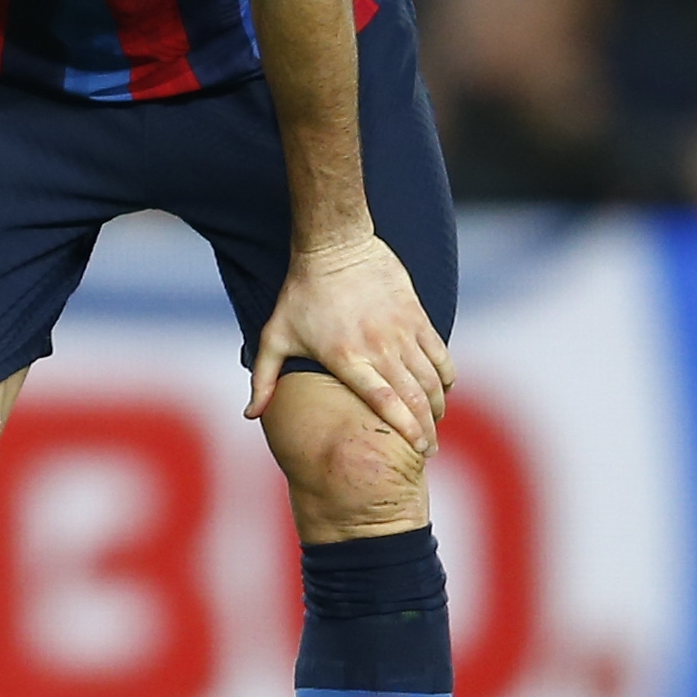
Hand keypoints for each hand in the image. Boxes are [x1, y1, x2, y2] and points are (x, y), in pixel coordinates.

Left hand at [248, 232, 452, 450]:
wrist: (335, 247)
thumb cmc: (300, 294)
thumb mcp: (274, 336)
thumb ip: (263, 379)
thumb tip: (249, 414)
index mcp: (346, 358)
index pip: (385, 403)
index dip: (405, 430)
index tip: (417, 450)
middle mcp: (379, 348)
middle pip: (414, 398)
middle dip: (426, 430)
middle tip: (428, 450)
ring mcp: (402, 332)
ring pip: (432, 380)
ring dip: (437, 406)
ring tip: (433, 423)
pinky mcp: (417, 317)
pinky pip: (441, 355)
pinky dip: (446, 378)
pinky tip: (441, 390)